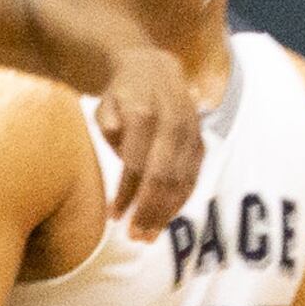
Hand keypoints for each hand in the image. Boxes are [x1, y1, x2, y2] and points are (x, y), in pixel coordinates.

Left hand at [95, 46, 204, 240]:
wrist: (154, 68)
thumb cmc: (121, 95)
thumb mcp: (105, 103)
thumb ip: (108, 122)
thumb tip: (118, 138)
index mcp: (145, 114)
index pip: (136, 163)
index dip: (126, 193)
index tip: (113, 216)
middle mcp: (173, 124)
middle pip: (163, 176)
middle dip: (149, 210)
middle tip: (135, 237)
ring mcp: (191, 134)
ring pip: (182, 180)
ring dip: (166, 212)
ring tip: (149, 236)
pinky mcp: (200, 142)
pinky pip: (194, 177)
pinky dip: (180, 200)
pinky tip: (166, 219)